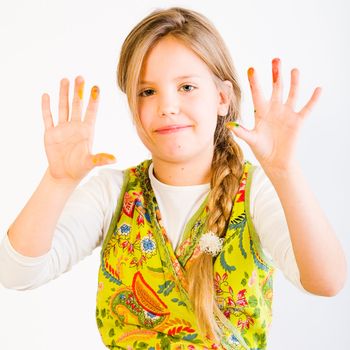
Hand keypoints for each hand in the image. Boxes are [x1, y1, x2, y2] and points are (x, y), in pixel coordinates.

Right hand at [41, 76, 115, 183]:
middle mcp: (75, 127)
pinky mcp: (50, 133)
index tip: (96, 87)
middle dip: (78, 91)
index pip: (91, 112)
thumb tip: (114, 159)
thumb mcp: (90, 163)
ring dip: (63, 94)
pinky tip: (46, 95)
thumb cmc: (79, 169)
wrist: (64, 175)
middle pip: (77, 105)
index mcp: (86, 131)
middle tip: (80, 77)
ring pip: (63, 107)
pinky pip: (48, 118)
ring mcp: (62, 129)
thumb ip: (100, 159)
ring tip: (65, 79)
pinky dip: (46, 107)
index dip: (93, 100)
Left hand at [227, 58, 320, 174]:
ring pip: (291, 94)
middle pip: (276, 88)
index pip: (257, 93)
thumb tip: (229, 125)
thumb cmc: (262, 150)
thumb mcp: (251, 140)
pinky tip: (318, 89)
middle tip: (276, 59)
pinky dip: (313, 99)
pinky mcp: (298, 121)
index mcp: (261, 112)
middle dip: (276, 74)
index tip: (251, 69)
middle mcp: (274, 109)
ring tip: (294, 70)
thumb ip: (242, 132)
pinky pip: (307, 108)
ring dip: (294, 82)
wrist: (275, 162)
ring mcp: (287, 114)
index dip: (255, 82)